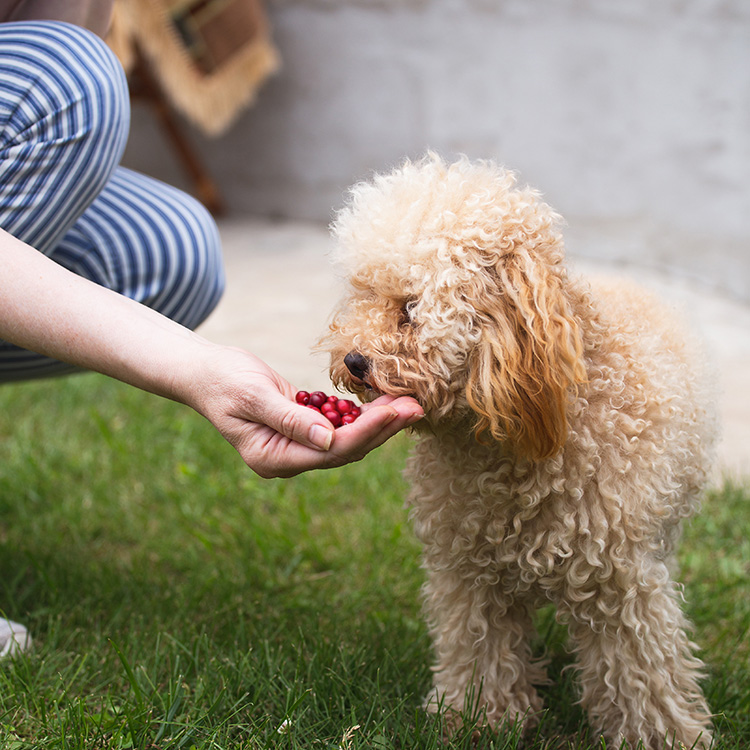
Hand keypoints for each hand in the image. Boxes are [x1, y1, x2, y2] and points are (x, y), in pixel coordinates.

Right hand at [187, 346, 423, 477]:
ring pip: (348, 438)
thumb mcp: (254, 396)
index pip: (331, 451)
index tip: (396, 413)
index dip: (366, 432)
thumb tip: (329, 440)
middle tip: (416, 407)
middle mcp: (289, 458)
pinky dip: (361, 413)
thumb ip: (291, 419)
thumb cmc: (223, 381)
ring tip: (408, 403)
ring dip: (378, 421)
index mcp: (273, 458)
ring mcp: (297, 445)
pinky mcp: (304, 428)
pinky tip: (384, 401)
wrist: (206, 372)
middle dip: (382, 429)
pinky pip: (339, 425)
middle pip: (346, 449)